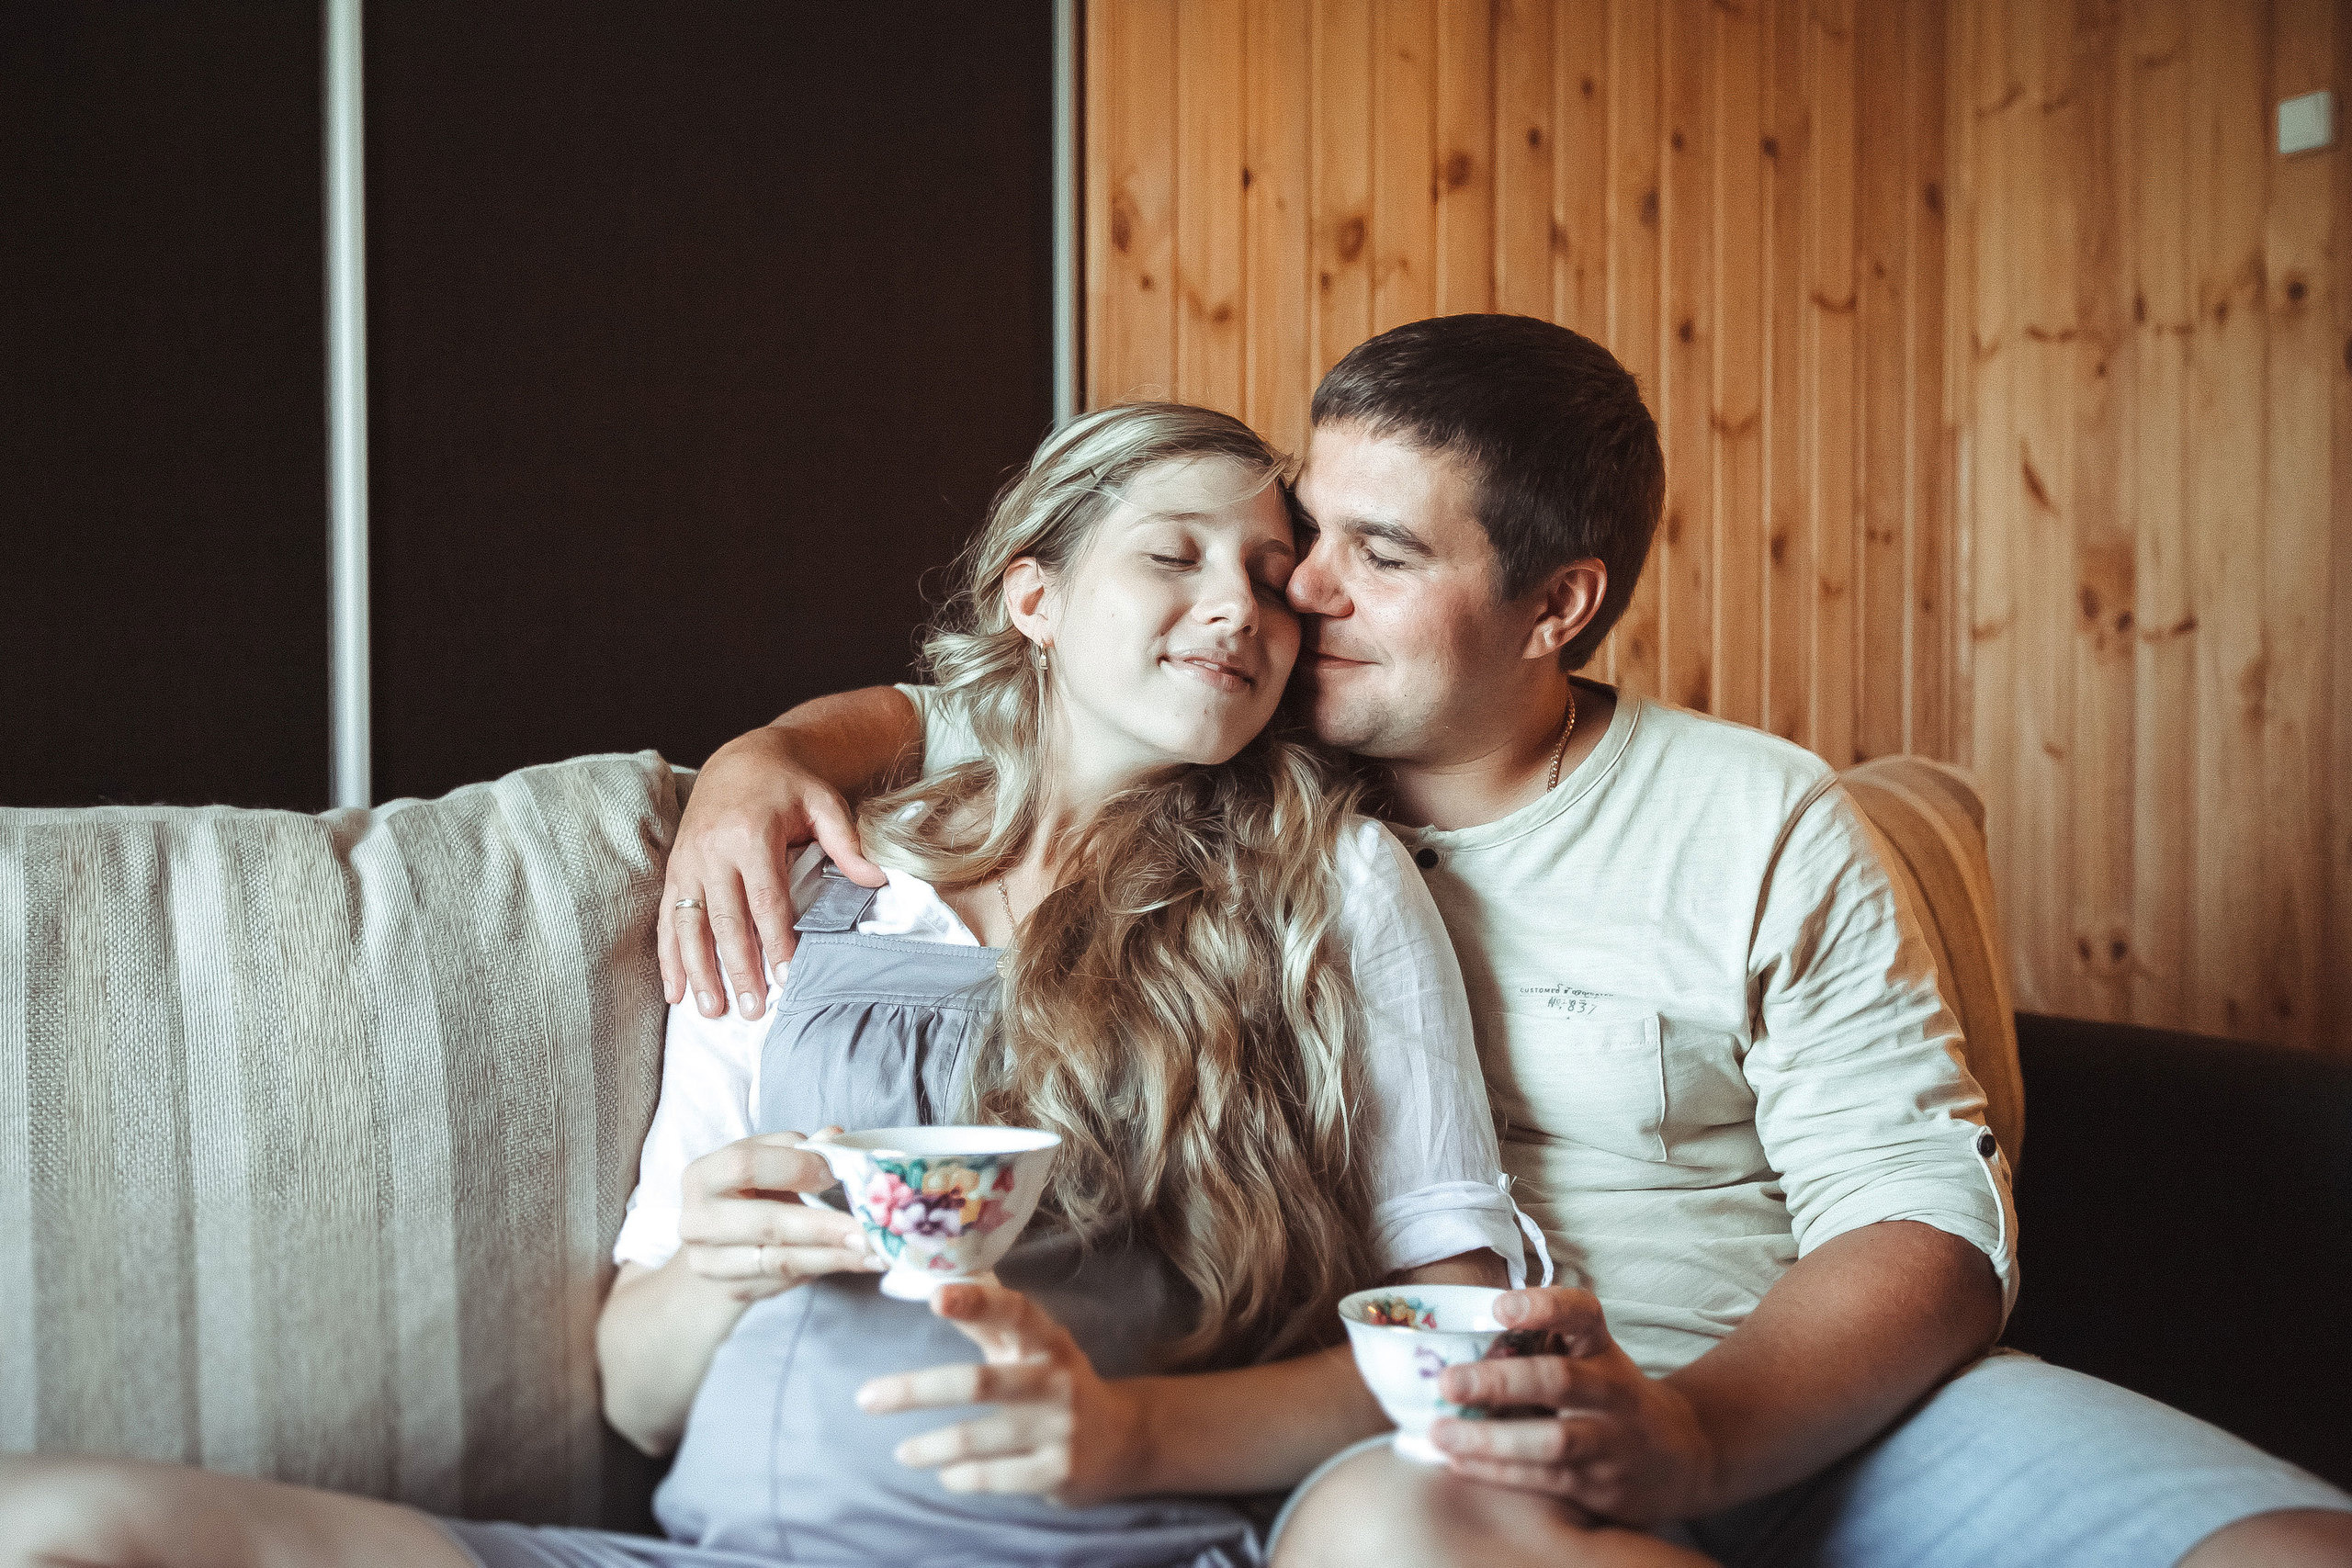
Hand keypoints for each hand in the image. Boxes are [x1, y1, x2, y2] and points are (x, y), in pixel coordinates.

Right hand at [662, 727, 886, 1021]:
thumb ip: (847, 842)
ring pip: (691, 924)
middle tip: (753, 1010)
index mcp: (752, 834)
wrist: (741, 760)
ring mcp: (689, 861)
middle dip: (738, 967)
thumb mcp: (824, 803)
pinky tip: (675, 991)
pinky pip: (668, 919)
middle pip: (726, 918)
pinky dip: (669, 957)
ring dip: (699, 971)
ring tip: (713, 1010)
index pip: (766, 898)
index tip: (788, 977)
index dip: (776, 940)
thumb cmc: (789, 786)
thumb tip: (877, 880)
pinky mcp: (675, 870)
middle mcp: (713, 850)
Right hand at [676, 1129, 882, 1301]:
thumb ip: (798, 1151)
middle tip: (869, 1230)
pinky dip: (823, 1271)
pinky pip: (785, 1282)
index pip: (747, 1165)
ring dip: (833, 1257)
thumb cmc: (747, 1197)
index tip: (837, 1172)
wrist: (712, 1251)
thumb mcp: (765, 1165)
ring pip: (780, 1260)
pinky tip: (856, 1263)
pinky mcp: (731, 1291)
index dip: (796, 1167)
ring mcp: (708, 1262)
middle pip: (766, 1223)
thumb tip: (836, 1137)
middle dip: (824, 1227)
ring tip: (875, 1253)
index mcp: (704, 1174)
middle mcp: (697, 1220)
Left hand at [855, 1282, 1146, 1506]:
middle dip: (917, 1391)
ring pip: (977, 1438)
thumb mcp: (1033, 1345)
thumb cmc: (1055, 1382)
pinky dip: (960, 1476)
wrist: (1123, 1440)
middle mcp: (1055, 1380)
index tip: (936, 1297)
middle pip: (979, 1383)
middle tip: (867, 1397)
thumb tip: (937, 1272)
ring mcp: (1059, 1428)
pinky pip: (994, 1477)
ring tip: (902, 1452)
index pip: (1013, 1312)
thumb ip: (988, 1317)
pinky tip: (944, 1473)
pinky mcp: (1057, 1472)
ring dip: (930, 1446)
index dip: (976, 1301)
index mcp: (1047, 1340)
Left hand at [1429, 1286, 1717, 1525]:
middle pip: (1559, 1380)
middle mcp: (1611, 1389)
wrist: (1680, 1456)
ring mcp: (1610, 1440)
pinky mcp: (1602, 1485)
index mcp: (1600, 1347)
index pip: (1582, 1313)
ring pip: (1553, 1440)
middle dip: (1500, 1381)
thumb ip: (1535, 1348)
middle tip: (1447, 1382)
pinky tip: (1459, 1462)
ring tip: (1441, 1433)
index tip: (1498, 1307)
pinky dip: (1498, 1471)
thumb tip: (1449, 1346)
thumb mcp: (1587, 1359)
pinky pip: (1546, 1478)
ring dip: (1492, 1439)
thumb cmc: (1607, 1397)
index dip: (1543, 1306)